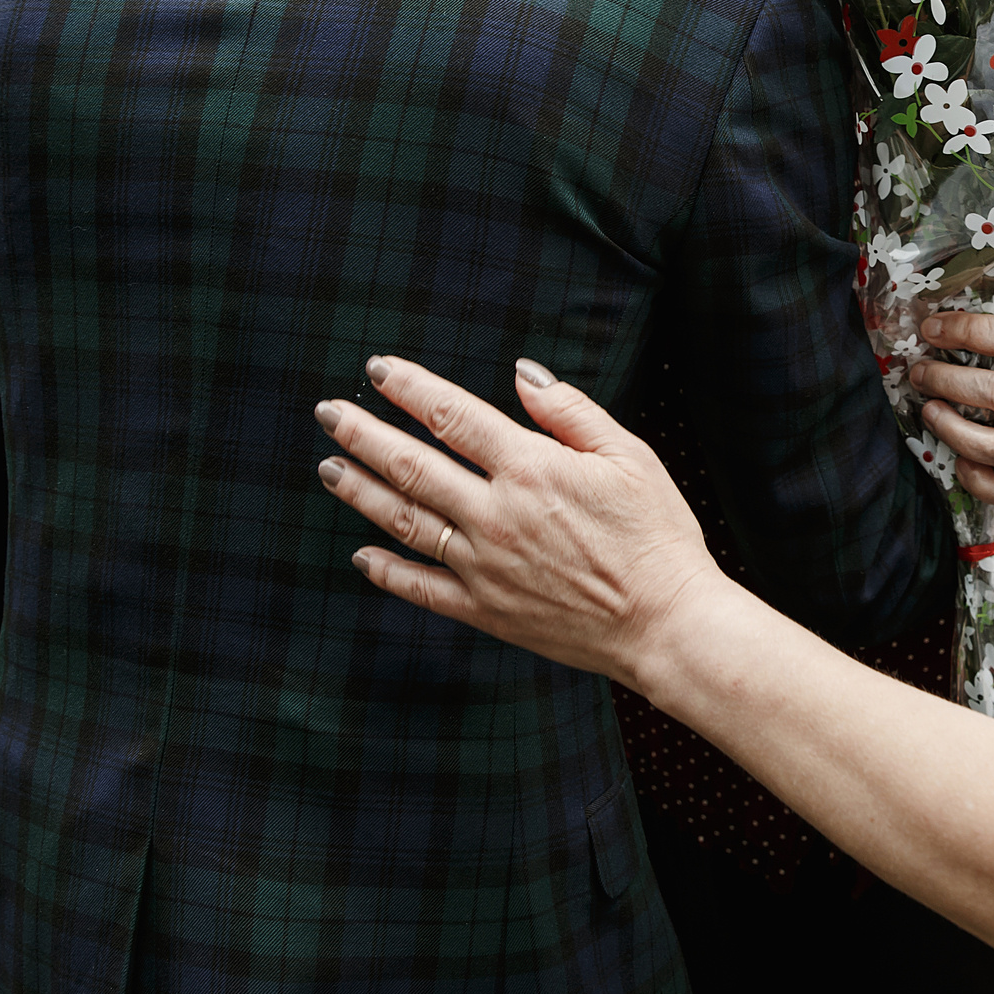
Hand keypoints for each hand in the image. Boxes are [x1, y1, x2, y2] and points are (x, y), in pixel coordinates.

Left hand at [318, 357, 725, 686]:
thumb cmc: (657, 536)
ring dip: (361, 491)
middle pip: (412, 465)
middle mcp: (496, 514)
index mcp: (531, 468)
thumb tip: (522, 373)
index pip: (453, 416)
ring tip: (328, 467)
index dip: (411, 389)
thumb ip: (570, 411)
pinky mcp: (487, 611)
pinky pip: (421, 589)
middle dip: (364, 434)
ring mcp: (484, 566)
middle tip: (328, 412)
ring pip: (405, 521)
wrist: (665, 623)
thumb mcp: (629, 456)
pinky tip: (361, 555)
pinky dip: (387, 571)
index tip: (378, 369)